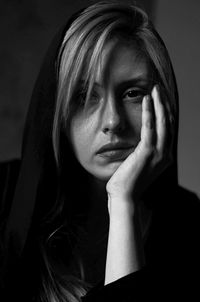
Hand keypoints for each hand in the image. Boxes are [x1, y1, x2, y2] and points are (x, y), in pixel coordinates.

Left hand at [106, 85, 173, 208]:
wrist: (124, 197)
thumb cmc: (128, 183)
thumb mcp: (139, 166)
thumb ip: (143, 153)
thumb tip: (139, 142)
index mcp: (164, 157)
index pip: (168, 130)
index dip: (165, 113)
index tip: (160, 100)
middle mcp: (166, 154)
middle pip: (169, 123)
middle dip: (164, 104)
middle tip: (159, 89)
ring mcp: (159, 153)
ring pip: (163, 122)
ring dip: (159, 103)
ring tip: (155, 89)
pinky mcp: (147, 152)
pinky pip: (150, 127)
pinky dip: (149, 112)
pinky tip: (146, 100)